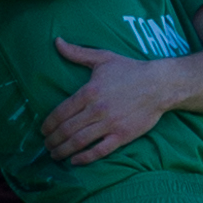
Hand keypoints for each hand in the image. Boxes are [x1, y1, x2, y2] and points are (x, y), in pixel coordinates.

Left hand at [38, 38, 186, 165]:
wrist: (160, 84)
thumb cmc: (130, 70)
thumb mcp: (103, 58)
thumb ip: (77, 53)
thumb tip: (57, 42)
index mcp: (89, 92)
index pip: (61, 112)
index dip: (49, 124)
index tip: (42, 130)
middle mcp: (97, 109)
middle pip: (67, 129)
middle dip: (53, 140)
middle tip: (46, 145)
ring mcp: (110, 124)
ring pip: (79, 141)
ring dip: (63, 150)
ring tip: (55, 154)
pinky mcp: (122, 135)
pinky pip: (100, 150)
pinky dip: (85, 158)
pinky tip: (74, 161)